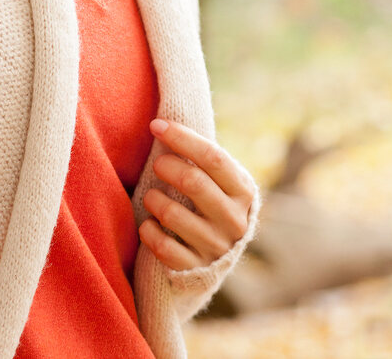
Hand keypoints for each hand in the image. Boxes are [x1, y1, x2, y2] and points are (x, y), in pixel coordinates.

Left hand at [138, 118, 256, 270]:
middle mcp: (234, 220)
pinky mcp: (196, 270)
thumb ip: (203, 158)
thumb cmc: (212, 203)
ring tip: (151, 196)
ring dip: (153, 199)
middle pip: (193, 182)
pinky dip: (149, 230)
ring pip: (173, 214)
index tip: (156, 125)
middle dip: (167, 166)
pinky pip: (163, 246)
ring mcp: (216, 247)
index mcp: (243, 191)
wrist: (218, 259)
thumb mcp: (220, 181)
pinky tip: (149, 224)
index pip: (213, 157)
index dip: (182, 137)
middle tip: (156, 164)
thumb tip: (165, 121)